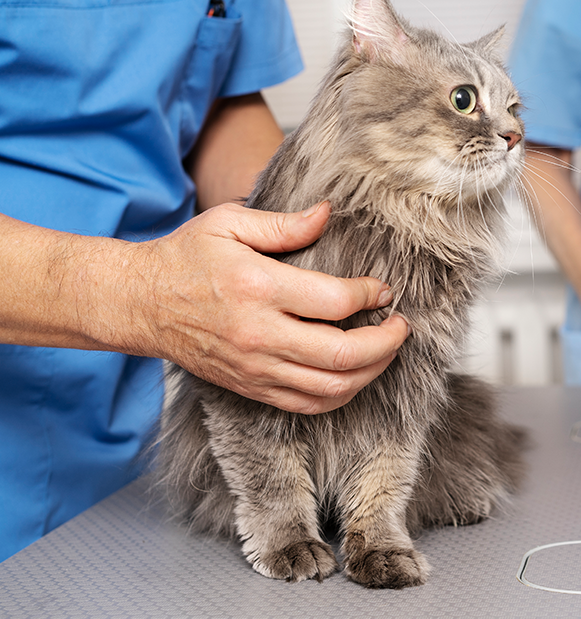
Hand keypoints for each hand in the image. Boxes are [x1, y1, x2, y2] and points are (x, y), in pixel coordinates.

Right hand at [132, 201, 409, 413]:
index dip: (371, 296)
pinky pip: (308, 404)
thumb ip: (284, 223)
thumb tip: (328, 213)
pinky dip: (341, 394)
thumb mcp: (230, 224)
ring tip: (387, 351)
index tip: (383, 289)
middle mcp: (260, 334)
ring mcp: (255, 367)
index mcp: (259, 287)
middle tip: (401, 326)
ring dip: (371, 372)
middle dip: (386, 343)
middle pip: (343, 355)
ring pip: (331, 388)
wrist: (140, 304)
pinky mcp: (251, 387)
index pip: (336, 302)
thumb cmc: (186, 258)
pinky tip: (356, 375)